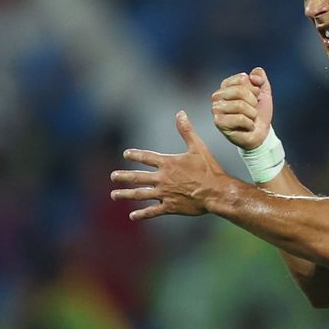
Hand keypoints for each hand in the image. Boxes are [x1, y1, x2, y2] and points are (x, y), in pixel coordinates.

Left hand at [109, 111, 228, 220]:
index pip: (146, 157)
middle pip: (137, 177)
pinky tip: (133, 216)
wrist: (216, 192)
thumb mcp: (198, 147)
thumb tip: (180, 113)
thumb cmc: (209, 170)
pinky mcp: (170, 207)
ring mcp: (165, 193)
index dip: (135, 155)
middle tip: (113, 176)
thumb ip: (186, 131)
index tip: (126, 154)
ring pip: (140, 194)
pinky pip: (153, 211)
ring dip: (126, 194)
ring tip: (114, 195)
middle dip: (123, 176)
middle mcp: (162, 178)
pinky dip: (142, 213)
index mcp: (168, 163)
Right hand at [211, 67, 273, 150]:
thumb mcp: (264, 91)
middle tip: (252, 110)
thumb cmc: (259, 113)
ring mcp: (216, 109)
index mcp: (226, 85)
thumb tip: (253, 75)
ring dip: (252, 114)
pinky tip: (246, 126)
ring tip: (250, 118)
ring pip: (240, 105)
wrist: (261, 133)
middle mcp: (218, 96)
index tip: (254, 98)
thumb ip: (260, 77)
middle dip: (253, 102)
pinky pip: (239, 118)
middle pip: (240, 91)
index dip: (254, 89)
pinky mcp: (219, 122)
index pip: (242, 79)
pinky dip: (249, 123)